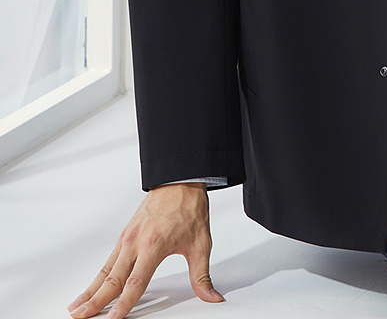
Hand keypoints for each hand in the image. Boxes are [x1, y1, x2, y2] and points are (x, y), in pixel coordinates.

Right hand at [67, 183, 223, 317]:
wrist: (180, 179)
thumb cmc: (189, 208)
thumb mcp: (201, 243)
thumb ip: (202, 275)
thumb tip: (211, 297)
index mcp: (154, 245)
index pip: (135, 282)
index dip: (123, 303)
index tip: (112, 318)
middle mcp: (136, 242)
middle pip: (112, 279)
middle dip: (95, 301)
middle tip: (80, 317)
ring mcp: (127, 237)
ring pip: (105, 271)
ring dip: (89, 290)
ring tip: (76, 307)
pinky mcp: (125, 234)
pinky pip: (108, 261)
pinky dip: (96, 277)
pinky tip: (90, 288)